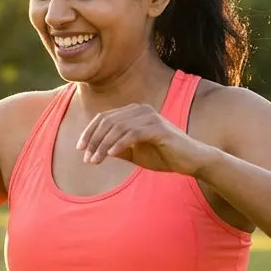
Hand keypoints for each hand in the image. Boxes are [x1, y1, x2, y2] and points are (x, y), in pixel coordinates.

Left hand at [76, 104, 209, 175]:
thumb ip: (117, 149)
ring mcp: (150, 117)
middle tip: (86, 158)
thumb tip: (96, 150)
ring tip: (94, 161)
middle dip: (93, 140)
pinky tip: (110, 155)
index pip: (104, 118)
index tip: (80, 149)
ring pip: (118, 128)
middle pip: (108, 121)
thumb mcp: (134, 153)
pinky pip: (132, 134)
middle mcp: (140, 110)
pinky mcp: (158, 128)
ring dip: (103, 145)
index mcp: (133, 113)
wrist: (190, 160)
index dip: (89, 133)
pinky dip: (119, 144)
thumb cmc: (163, 156)